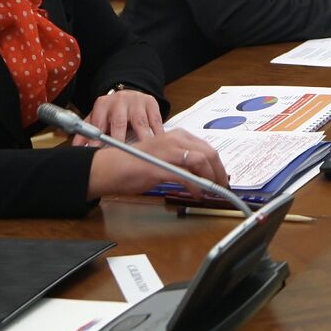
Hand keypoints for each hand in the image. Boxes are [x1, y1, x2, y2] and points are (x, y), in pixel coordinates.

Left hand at [76, 90, 164, 145]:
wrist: (129, 94)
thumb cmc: (112, 111)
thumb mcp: (97, 118)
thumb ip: (86, 133)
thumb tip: (76, 148)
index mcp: (103, 104)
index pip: (99, 124)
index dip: (98, 140)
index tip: (98, 152)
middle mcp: (119, 100)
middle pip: (119, 122)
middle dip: (120, 140)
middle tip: (121, 154)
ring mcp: (137, 101)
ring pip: (140, 122)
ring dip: (142, 139)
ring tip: (144, 152)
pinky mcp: (151, 103)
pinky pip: (155, 120)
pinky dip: (157, 133)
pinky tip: (158, 143)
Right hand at [86, 128, 227, 198]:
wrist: (109, 168)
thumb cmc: (133, 164)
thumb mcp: (164, 158)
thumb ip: (182, 161)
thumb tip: (200, 174)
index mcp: (177, 136)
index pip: (207, 148)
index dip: (218, 164)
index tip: (221, 177)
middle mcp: (175, 140)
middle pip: (209, 153)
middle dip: (219, 172)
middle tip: (221, 187)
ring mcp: (167, 152)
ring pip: (201, 161)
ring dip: (210, 178)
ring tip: (212, 191)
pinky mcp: (160, 167)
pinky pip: (186, 176)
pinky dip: (195, 186)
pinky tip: (197, 194)